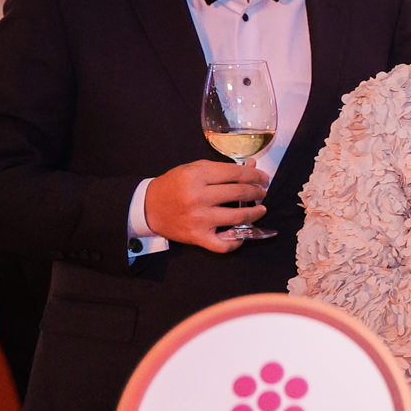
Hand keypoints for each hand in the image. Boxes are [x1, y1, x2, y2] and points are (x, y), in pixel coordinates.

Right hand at [144, 159, 268, 251]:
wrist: (147, 207)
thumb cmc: (173, 185)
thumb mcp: (194, 169)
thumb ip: (222, 168)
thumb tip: (253, 166)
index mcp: (196, 176)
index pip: (235, 174)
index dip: (255, 175)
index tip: (263, 178)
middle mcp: (198, 197)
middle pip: (239, 192)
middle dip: (257, 191)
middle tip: (262, 192)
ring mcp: (198, 219)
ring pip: (238, 217)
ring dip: (255, 213)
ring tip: (261, 209)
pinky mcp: (197, 236)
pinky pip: (223, 244)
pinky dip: (237, 242)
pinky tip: (243, 234)